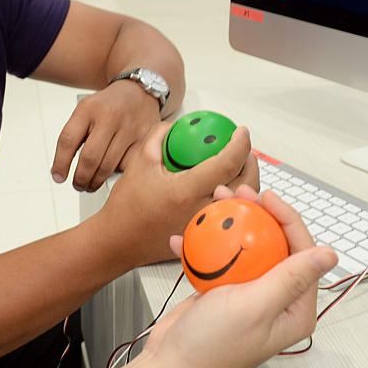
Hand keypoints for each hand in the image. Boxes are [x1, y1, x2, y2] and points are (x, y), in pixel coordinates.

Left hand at [51, 80, 161, 191]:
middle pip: (90, 158)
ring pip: (109, 166)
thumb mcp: (86, 110)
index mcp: (88, 108)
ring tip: (91, 184)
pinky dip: (118, 174)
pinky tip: (112, 173)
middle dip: (81, 178)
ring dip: (96, 181)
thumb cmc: (108, 105)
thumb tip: (61, 171)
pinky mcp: (145, 139)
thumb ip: (74, 136)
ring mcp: (129, 128)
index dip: (61, 163)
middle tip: (78, 185)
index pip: (68, 140)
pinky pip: (128, 166)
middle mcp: (109, 117)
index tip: (58, 177)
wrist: (138, 91)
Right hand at [94, 124, 253, 267]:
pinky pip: (231, 216)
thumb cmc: (126, 206)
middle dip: (250, 162)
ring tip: (239, 166)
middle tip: (243, 148)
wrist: (117, 241)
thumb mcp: (140, 161)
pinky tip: (228, 189)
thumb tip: (179, 126)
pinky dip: (236, 199)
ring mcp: (205, 226)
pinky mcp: (204, 236)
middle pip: (244, 184)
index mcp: (186, 191)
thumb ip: (160, 136)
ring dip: (247, 181)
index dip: (240, 144)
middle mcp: (201, 211)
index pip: (227, 163)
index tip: (240, 132)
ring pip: (242, 203)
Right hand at [140, 184, 336, 367]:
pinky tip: (186, 236)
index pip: (303, 252)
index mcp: (295, 308)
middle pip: (273, 244)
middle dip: (256, 214)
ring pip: (244, 247)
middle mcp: (277, 300)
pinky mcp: (222, 293)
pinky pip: (218, 260)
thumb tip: (330, 254)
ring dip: (228, 223)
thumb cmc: (213, 347)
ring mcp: (248, 296)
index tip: (266, 198)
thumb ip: (291, 278)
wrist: (169, 367)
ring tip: (212, 203)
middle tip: (237, 193)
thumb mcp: (255, 307)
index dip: (287, 219)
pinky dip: (202, 246)